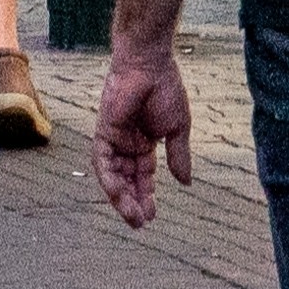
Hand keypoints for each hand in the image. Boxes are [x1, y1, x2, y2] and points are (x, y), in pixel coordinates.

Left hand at [88, 39, 194, 225]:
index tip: (153, 215)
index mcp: (144, 141)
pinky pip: (103, 162)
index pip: (143, 174)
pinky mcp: (103, 132)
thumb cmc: (165, 89)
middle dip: (133, 201)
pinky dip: (110, 180)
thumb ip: (178, 156)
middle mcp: (126, 143)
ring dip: (121, 197)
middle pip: (127, 179)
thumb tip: (186, 183)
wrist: (150, 64)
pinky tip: (120, 196)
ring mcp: (113, 138)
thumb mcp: (177, 128)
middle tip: (141, 223)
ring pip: (113, 176)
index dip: (147, 194)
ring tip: (133, 217)